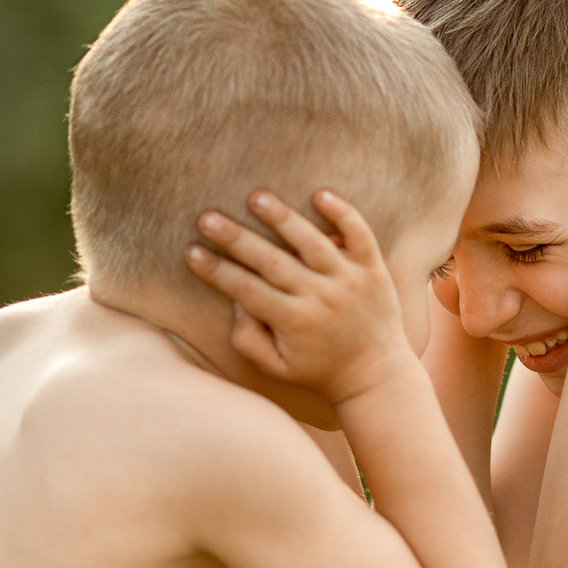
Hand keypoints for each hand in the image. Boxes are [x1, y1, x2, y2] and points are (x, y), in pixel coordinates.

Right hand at [187, 189, 413, 404]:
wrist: (376, 374)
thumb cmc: (318, 369)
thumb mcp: (276, 367)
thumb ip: (248, 339)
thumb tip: (237, 301)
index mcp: (293, 321)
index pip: (245, 289)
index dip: (216, 271)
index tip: (191, 251)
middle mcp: (319, 297)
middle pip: (270, 261)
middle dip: (235, 238)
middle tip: (207, 218)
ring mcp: (348, 280)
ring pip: (311, 241)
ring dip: (282, 218)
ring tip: (256, 197)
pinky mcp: (372, 269)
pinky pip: (359, 235)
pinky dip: (342, 214)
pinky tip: (319, 194)